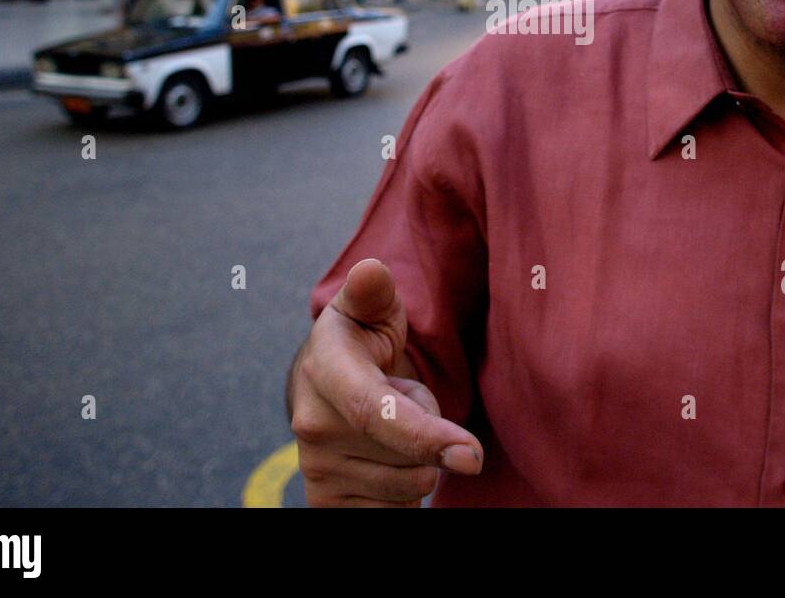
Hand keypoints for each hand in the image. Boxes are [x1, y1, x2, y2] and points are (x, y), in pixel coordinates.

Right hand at [289, 258, 483, 506]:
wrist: (325, 383)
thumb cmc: (362, 337)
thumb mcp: (371, 307)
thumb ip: (374, 290)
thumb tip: (370, 270)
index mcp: (325, 369)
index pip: (378, 414)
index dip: (427, 436)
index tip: (472, 454)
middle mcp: (312, 424)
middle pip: (411, 458)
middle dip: (429, 432)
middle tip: (404, 398)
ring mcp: (316, 467)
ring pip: (409, 488)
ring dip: (417, 462)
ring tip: (394, 424)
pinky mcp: (324, 501)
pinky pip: (392, 514)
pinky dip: (404, 492)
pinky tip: (388, 459)